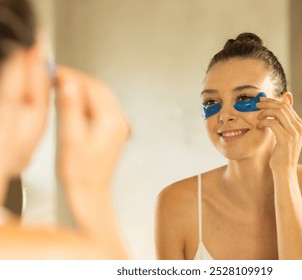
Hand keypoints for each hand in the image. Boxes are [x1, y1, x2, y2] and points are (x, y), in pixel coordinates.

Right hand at [55, 66, 130, 191]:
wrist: (90, 194)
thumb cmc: (81, 173)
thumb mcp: (70, 138)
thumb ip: (70, 108)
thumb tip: (69, 86)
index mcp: (111, 120)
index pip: (93, 87)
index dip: (73, 76)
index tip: (57, 72)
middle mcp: (118, 122)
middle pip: (99, 90)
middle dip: (78, 81)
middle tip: (57, 78)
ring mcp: (118, 127)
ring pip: (101, 98)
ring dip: (82, 91)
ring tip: (62, 89)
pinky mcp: (113, 133)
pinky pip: (101, 109)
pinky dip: (87, 102)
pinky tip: (73, 105)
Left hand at [256, 95, 301, 171]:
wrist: (285, 171)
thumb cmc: (282, 154)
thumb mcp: (284, 136)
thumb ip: (281, 123)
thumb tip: (273, 111)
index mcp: (300, 125)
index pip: (287, 106)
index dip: (273, 101)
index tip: (262, 101)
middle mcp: (299, 127)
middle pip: (283, 107)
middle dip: (268, 103)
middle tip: (257, 104)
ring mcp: (294, 133)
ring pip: (278, 113)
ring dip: (265, 112)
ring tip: (258, 117)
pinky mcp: (286, 139)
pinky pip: (273, 123)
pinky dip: (264, 122)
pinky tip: (259, 126)